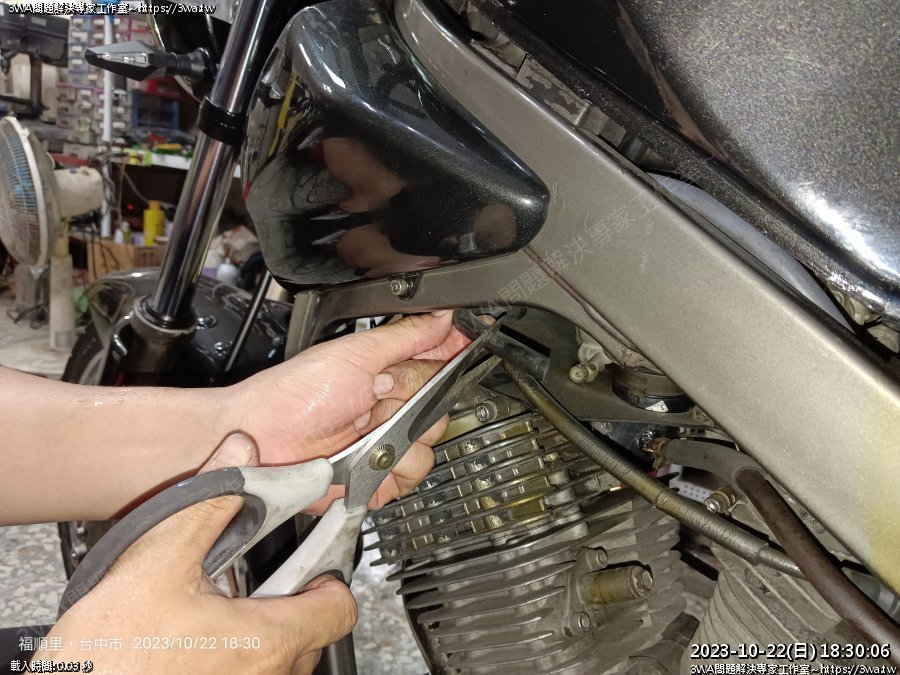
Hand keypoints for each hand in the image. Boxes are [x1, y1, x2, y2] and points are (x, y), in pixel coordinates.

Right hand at [39, 435, 354, 674]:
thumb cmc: (105, 658)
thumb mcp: (160, 558)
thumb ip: (211, 501)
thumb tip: (240, 455)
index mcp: (265, 641)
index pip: (340, 608)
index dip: (328, 574)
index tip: (311, 557)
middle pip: (313, 632)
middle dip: (291, 597)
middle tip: (257, 577)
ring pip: (282, 657)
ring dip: (264, 627)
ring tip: (222, 605)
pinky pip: (252, 674)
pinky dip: (240, 652)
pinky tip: (200, 634)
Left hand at [232, 312, 468, 509]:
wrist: (262, 440)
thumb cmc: (294, 393)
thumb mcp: (354, 354)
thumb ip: (404, 336)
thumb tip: (443, 316)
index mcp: (388, 372)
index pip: (439, 361)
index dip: (455, 355)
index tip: (468, 345)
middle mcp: (391, 408)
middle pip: (440, 406)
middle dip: (413, 400)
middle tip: (379, 394)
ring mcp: (387, 444)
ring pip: (429, 444)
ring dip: (399, 437)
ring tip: (365, 431)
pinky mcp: (381, 480)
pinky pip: (412, 476)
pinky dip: (392, 469)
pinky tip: (365, 457)